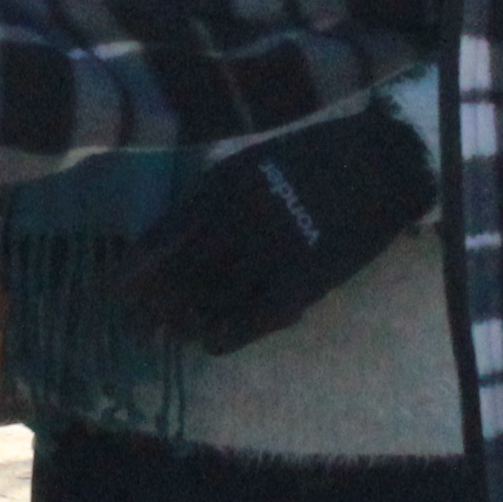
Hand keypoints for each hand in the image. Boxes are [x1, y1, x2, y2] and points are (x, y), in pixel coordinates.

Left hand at [116, 107, 433, 352]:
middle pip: (184, 273)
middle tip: (138, 327)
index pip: (165, 235)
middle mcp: (242, 217)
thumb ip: (211, 198)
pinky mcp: (307, 277)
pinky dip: (228, 334)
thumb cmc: (314, 158)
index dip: (138, 268)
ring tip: (170, 337)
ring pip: (216, 298)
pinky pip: (256, 318)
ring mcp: (275, 250)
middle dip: (157, 303)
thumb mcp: (252, 161)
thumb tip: (167, 242)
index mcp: (224, 184)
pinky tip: (209, 344)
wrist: (384, 161)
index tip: (119, 290)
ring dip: (187, 322)